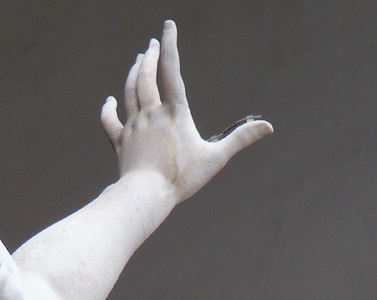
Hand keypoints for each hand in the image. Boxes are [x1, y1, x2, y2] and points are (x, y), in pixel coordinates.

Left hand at [100, 20, 271, 203]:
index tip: (167, 26)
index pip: (172, 71)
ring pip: (129, 92)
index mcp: (175, 113)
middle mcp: (152, 114)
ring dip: (133, 73)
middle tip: (151, 45)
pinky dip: (108, 109)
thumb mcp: (215, 158)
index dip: (170, 46)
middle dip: (149, 57)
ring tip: (138, 61)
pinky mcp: (121, 142)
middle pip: (146, 77)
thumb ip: (240, 139)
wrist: (146, 196)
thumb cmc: (182, 178)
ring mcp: (134, 127)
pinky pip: (111, 121)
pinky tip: (110, 101)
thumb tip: (268, 127)